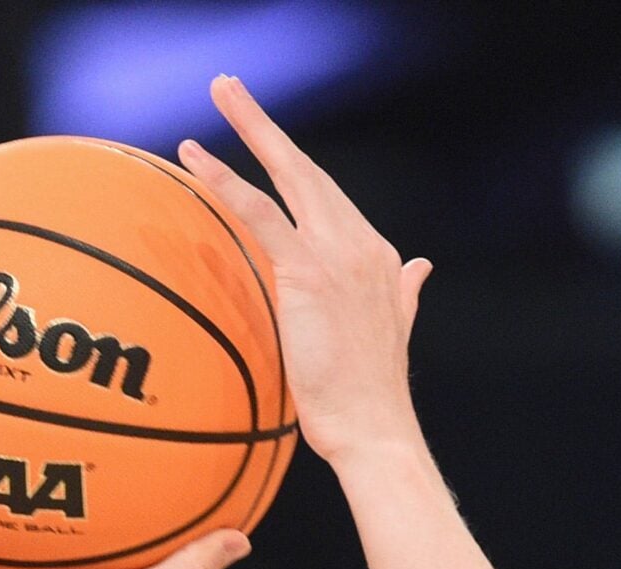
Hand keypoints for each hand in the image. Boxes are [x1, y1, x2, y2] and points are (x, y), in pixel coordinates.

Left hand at [177, 76, 431, 465]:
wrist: (375, 429)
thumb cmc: (370, 396)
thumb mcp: (394, 330)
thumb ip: (405, 292)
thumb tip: (422, 268)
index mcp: (378, 257)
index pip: (327, 199)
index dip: (293, 168)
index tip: (265, 142)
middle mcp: (361, 244)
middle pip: (307, 170)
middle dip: (266, 126)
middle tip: (229, 87)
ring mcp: (339, 253)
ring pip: (289, 174)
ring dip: (251, 126)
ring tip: (220, 91)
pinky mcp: (310, 271)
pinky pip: (261, 214)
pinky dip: (228, 182)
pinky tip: (198, 157)